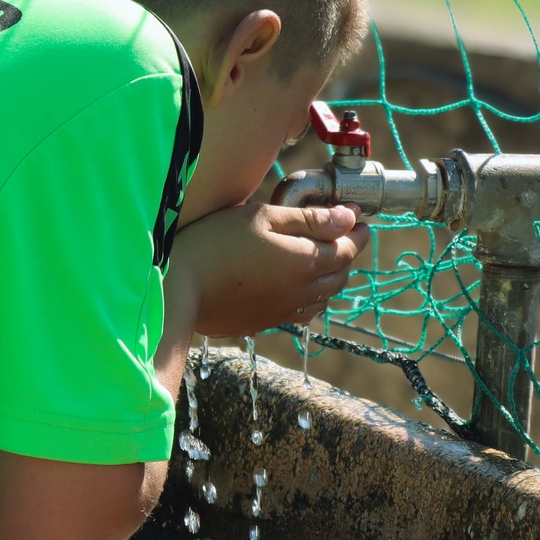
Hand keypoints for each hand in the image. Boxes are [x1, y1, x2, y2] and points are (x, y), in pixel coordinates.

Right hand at [168, 202, 368, 336]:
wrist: (180, 288)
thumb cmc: (217, 243)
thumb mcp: (263, 218)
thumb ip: (309, 219)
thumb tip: (349, 218)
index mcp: (305, 262)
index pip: (348, 248)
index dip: (358, 232)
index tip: (360, 218)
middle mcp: (302, 291)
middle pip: (341, 274)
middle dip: (348, 253)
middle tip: (344, 235)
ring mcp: (285, 311)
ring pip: (325, 296)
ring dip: (332, 277)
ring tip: (323, 258)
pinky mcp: (266, 322)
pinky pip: (303, 311)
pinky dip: (312, 297)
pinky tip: (299, 286)